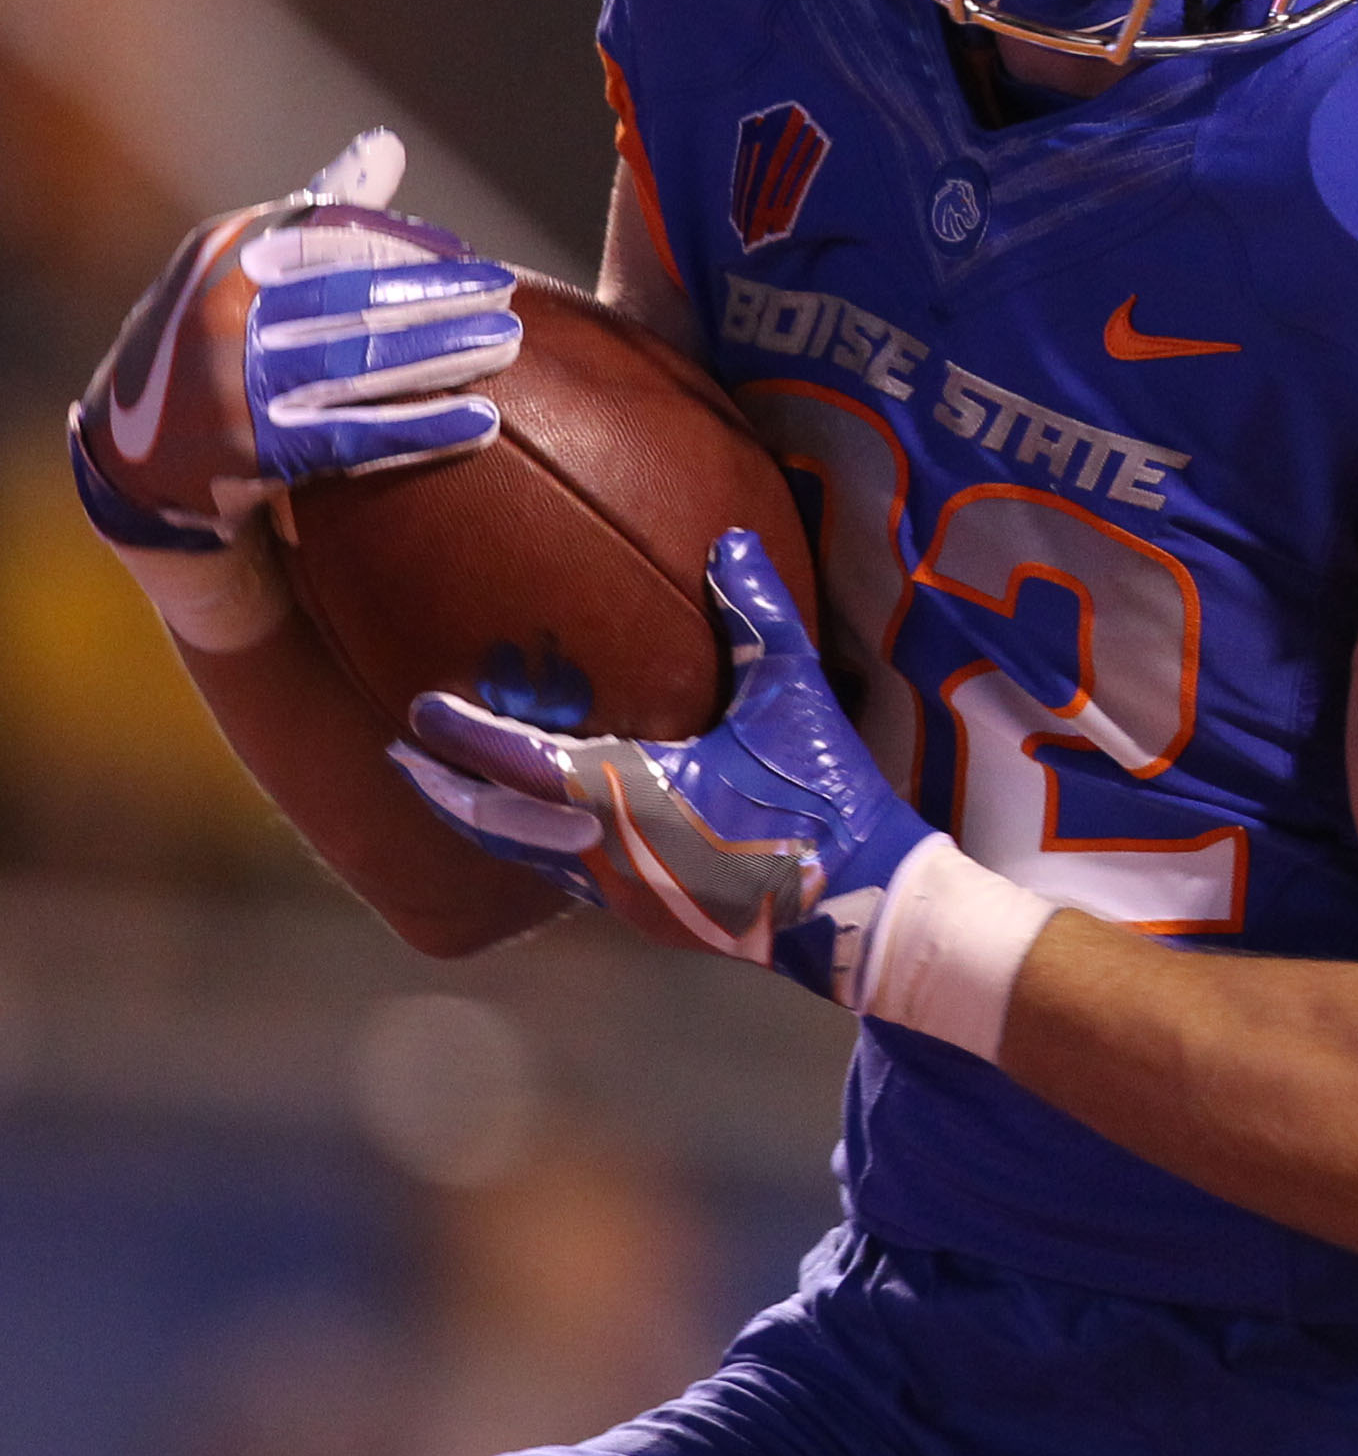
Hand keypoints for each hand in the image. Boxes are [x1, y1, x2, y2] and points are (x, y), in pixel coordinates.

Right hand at [72, 129, 518, 647]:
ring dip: (444, 352)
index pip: (328, 233)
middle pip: (350, 297)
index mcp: (223, 254)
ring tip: (508, 344)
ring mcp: (230, 385)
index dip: (404, 242)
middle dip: (436, 296)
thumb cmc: (214, 339)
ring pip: (357, 363)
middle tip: (506, 294)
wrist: (130, 453)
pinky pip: (354, 437)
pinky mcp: (250, 454)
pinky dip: (423, 427)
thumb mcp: (242, 268)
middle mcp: (218, 313)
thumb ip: (318, 212)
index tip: (463, 253)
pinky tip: (482, 421)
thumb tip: (388, 145)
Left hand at [394, 530, 949, 999]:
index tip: (418, 709)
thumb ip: (757, 618)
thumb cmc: (822, 797)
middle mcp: (605, 851)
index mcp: (628, 796)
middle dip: (441, 789)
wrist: (857, 906)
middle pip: (493, 823)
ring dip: (480, 821)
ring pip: (523, 856)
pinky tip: (537, 829)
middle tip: (403, 757)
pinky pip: (563, 876)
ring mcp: (621, 892)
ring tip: (450, 790)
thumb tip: (729, 539)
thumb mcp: (794, 698)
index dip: (462, 736)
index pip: (517, 763)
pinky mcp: (645, 915)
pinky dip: (530, 846)